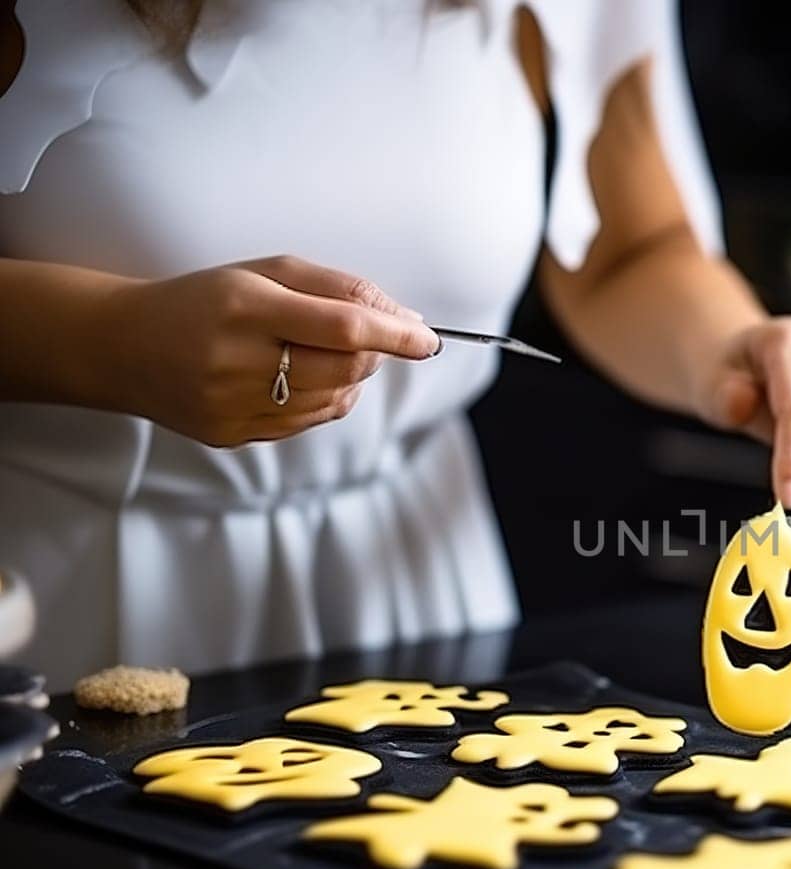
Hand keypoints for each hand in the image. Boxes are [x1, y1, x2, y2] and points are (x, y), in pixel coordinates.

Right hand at [97, 256, 438, 446]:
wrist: (122, 345)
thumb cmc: (205, 299)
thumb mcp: (264, 273)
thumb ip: (338, 289)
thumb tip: (408, 319)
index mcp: (246, 308)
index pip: (344, 326)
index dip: (396, 334)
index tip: (428, 339)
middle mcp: (238, 361)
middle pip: (346, 369)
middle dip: (375, 353)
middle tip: (372, 335)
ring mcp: (234, 405)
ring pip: (334, 400)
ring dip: (352, 376)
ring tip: (326, 351)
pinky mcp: (233, 434)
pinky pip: (308, 421)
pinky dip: (326, 398)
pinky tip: (304, 378)